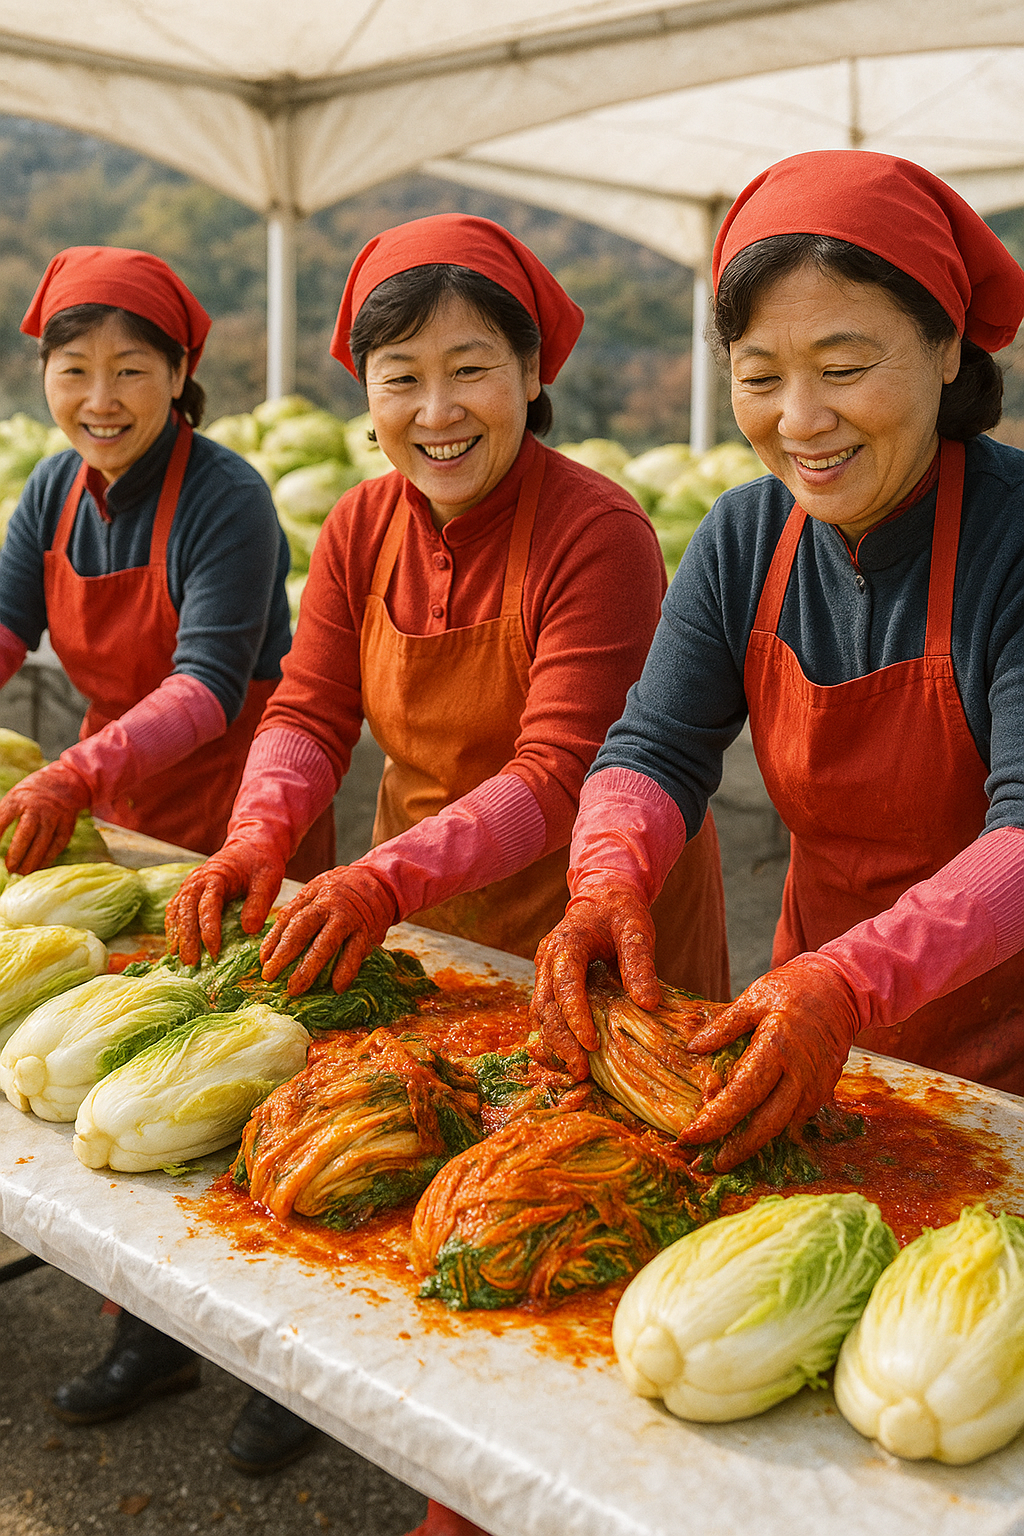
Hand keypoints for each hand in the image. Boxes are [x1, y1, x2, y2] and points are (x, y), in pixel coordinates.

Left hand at [0, 762, 89, 873]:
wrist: (65, 782)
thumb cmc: (32, 795)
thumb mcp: (14, 798)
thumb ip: (2, 817)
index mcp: (18, 799)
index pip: (2, 820)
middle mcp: (38, 807)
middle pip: (25, 834)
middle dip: (16, 854)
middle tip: (9, 868)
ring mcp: (54, 817)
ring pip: (42, 842)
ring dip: (31, 861)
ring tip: (22, 872)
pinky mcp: (67, 826)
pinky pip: (56, 846)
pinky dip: (47, 859)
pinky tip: (38, 867)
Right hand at [165, 838, 284, 964]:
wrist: (252, 845)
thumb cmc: (261, 863)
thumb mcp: (268, 880)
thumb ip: (258, 904)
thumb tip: (249, 931)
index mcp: (217, 875)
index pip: (208, 905)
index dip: (209, 930)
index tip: (213, 952)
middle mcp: (197, 879)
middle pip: (187, 910)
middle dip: (188, 938)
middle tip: (192, 963)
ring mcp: (191, 884)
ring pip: (178, 911)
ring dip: (178, 935)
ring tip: (180, 959)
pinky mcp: (189, 890)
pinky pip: (176, 908)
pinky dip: (173, 926)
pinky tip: (174, 945)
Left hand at [258, 864, 396, 996]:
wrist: (381, 882)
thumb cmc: (341, 891)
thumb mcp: (316, 891)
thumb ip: (296, 912)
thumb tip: (273, 942)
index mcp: (313, 897)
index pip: (288, 920)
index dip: (273, 941)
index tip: (263, 961)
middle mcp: (329, 907)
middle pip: (302, 931)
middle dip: (284, 955)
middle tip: (269, 976)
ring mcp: (349, 920)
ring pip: (326, 945)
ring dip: (310, 968)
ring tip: (296, 988)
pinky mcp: (368, 933)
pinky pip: (355, 954)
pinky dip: (346, 972)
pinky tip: (337, 987)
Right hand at [529, 884, 658, 1080]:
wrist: (602, 897)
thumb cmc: (621, 912)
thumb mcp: (636, 930)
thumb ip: (640, 964)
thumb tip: (648, 1003)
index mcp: (567, 943)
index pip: (565, 985)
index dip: (575, 1017)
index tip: (592, 1044)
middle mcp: (547, 959)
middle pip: (544, 1006)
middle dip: (561, 1041)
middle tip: (582, 1070)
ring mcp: (544, 972)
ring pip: (539, 1014)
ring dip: (553, 1044)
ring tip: (576, 1070)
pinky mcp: (548, 984)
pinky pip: (543, 1014)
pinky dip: (552, 1037)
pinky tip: (567, 1058)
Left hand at [676, 954, 859, 1170]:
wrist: (843, 989)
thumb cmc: (795, 989)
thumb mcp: (754, 997)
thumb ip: (724, 1026)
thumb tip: (694, 1048)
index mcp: (777, 1047)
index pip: (742, 1094)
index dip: (715, 1120)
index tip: (690, 1136)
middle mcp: (799, 1074)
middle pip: (765, 1125)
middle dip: (736, 1149)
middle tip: (709, 1163)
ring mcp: (816, 1086)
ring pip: (782, 1126)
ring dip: (754, 1142)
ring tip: (725, 1153)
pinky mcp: (824, 1091)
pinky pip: (794, 1116)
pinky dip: (772, 1126)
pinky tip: (752, 1129)